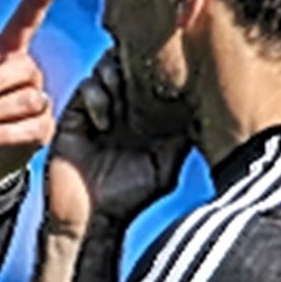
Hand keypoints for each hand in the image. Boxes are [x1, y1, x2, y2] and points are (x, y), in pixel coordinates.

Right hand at [45, 49, 190, 235]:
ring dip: (116, 77)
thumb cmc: (131, 197)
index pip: (152, 76)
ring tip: (125, 100)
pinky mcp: (74, 117)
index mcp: (144, 115)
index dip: (160, 66)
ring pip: (106, 69)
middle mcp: (121, 108)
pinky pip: (86, 89)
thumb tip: (206, 110)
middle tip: (147, 77)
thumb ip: (181, 139)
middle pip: (128, 64)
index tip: (172, 71)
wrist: (92, 218)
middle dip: (136, 65)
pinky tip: (105, 123)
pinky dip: (98, 98)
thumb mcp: (167, 167)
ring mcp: (97, 111)